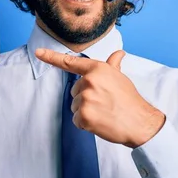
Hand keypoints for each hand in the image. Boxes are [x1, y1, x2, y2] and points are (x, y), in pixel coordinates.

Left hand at [35, 48, 164, 147]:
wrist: (139, 122)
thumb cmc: (130, 100)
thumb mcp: (121, 78)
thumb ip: (113, 65)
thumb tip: (118, 54)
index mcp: (97, 69)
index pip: (71, 63)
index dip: (51, 57)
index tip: (38, 53)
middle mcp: (89, 82)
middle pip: (74, 91)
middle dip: (86, 98)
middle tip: (104, 103)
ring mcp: (85, 99)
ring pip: (74, 106)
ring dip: (86, 112)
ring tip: (104, 112)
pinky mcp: (83, 116)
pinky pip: (76, 120)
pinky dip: (85, 124)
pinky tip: (100, 122)